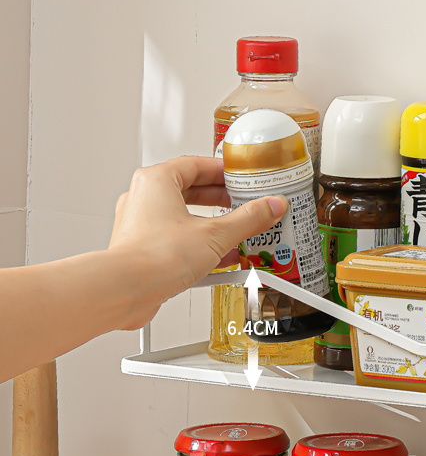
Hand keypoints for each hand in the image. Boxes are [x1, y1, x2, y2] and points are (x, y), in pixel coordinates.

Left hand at [109, 156, 287, 325]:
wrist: (125, 290)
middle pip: (188, 190)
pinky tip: (219, 261)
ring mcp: (140, 225)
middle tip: (241, 203)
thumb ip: (247, 219)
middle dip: (219, 200)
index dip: (222, 171)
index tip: (240, 178)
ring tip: (235, 234)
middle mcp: (143, 198)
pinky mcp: (141, 249)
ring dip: (210, 226)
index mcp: (156, 181)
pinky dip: (197, 246)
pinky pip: (175, 240)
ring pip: (182, 218)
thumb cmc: (155, 256)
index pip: (195, 164)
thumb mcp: (215, 235)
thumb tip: (269, 206)